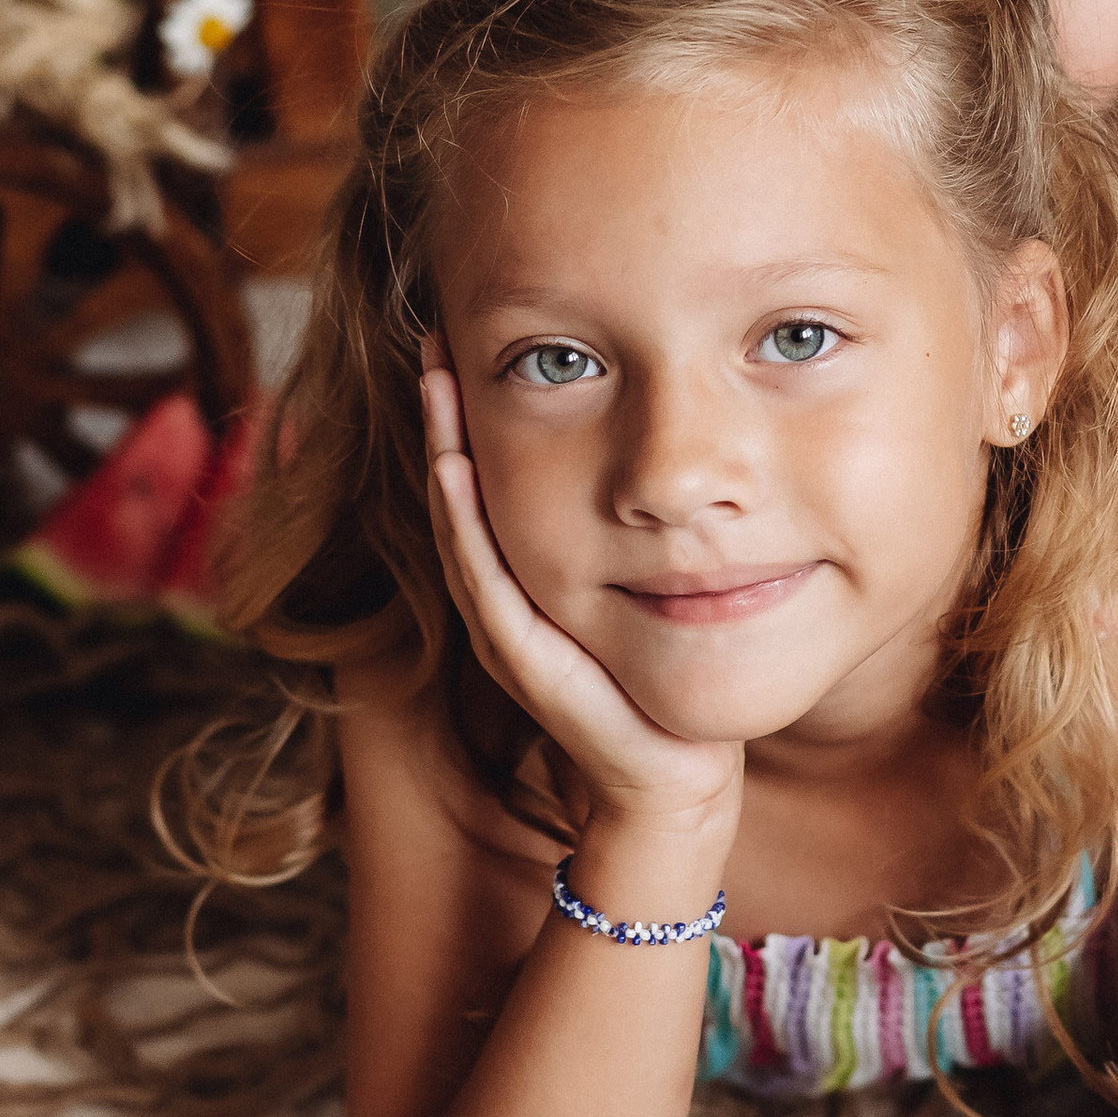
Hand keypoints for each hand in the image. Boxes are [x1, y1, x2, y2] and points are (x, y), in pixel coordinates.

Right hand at [421, 340, 741, 845]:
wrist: (682, 778)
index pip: (489, 484)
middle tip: (435, 338)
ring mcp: (514, 633)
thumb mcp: (655, 587)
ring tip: (437, 382)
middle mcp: (511, 602)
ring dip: (444, 453)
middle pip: (462, 495)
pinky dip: (464, 525)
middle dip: (446, 418)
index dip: (472, 417)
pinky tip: (454, 470)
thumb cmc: (669, 682)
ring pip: (463, 529)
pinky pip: (488, 584)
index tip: (468, 339)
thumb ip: (640, 533)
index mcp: (534, 580)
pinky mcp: (531, 663)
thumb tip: (670, 456)